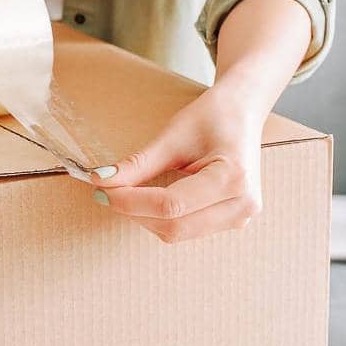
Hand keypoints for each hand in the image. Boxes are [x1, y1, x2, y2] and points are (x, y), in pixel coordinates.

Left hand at [92, 86, 263, 243]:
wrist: (243, 112)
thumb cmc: (214, 116)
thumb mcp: (173, 136)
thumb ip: (139, 164)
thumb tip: (102, 181)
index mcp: (233, 178)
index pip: (171, 205)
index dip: (131, 201)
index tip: (103, 190)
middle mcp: (243, 204)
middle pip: (175, 226)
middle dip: (135, 212)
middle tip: (108, 193)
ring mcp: (241, 217)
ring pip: (179, 233)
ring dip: (147, 218)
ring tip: (129, 194)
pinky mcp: (233, 221)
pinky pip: (189, 230)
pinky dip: (163, 218)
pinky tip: (152, 200)